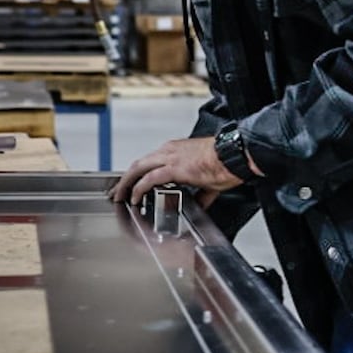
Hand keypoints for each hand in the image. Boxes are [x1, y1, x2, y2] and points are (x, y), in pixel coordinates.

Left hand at [109, 137, 240, 208]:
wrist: (234, 154)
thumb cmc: (225, 161)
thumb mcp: (209, 177)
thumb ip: (201, 192)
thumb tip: (200, 203)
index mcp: (177, 150)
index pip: (150, 160)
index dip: (138, 174)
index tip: (133, 184)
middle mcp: (169, 151)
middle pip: (138, 164)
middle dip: (125, 179)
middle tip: (118, 191)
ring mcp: (169, 158)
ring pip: (138, 169)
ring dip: (126, 184)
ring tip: (120, 196)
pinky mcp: (173, 169)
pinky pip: (148, 179)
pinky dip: (138, 189)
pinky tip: (135, 198)